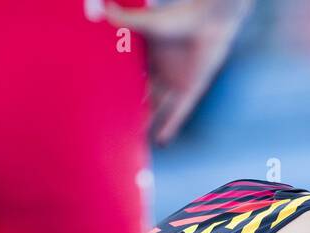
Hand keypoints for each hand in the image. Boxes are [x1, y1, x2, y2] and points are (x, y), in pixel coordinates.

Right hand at [105, 0, 251, 144]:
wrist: (209, 21)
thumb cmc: (180, 16)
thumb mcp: (148, 23)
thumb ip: (125, 20)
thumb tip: (102, 9)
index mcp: (148, 56)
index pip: (129, 77)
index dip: (116, 88)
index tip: (99, 100)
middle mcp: (161, 71)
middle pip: (141, 94)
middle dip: (128, 108)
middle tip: (110, 123)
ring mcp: (176, 82)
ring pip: (158, 107)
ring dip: (147, 121)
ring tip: (130, 138)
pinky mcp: (191, 90)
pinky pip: (179, 114)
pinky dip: (170, 127)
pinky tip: (160, 142)